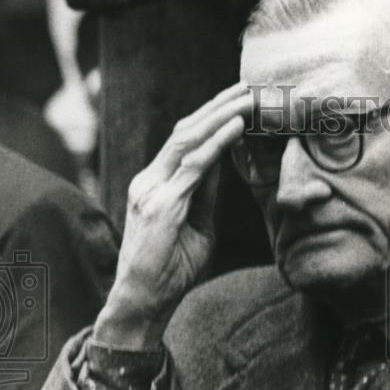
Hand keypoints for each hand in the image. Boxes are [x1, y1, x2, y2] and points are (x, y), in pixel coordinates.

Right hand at [94, 83, 251, 348]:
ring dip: (220, 115)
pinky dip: (217, 143)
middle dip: (217, 105)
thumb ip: (206, 196)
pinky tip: (236, 127)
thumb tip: (224, 166)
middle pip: (185, 130)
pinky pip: (194, 166)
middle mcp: (149, 180)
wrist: (142, 302)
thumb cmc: (169, 272)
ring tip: (247, 98)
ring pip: (188, 139)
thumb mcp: (197, 227)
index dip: (211, 118)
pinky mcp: (162, 205)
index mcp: (154, 184)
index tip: (238, 102)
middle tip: (247, 87)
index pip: (184, 141)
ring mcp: (152, 190)